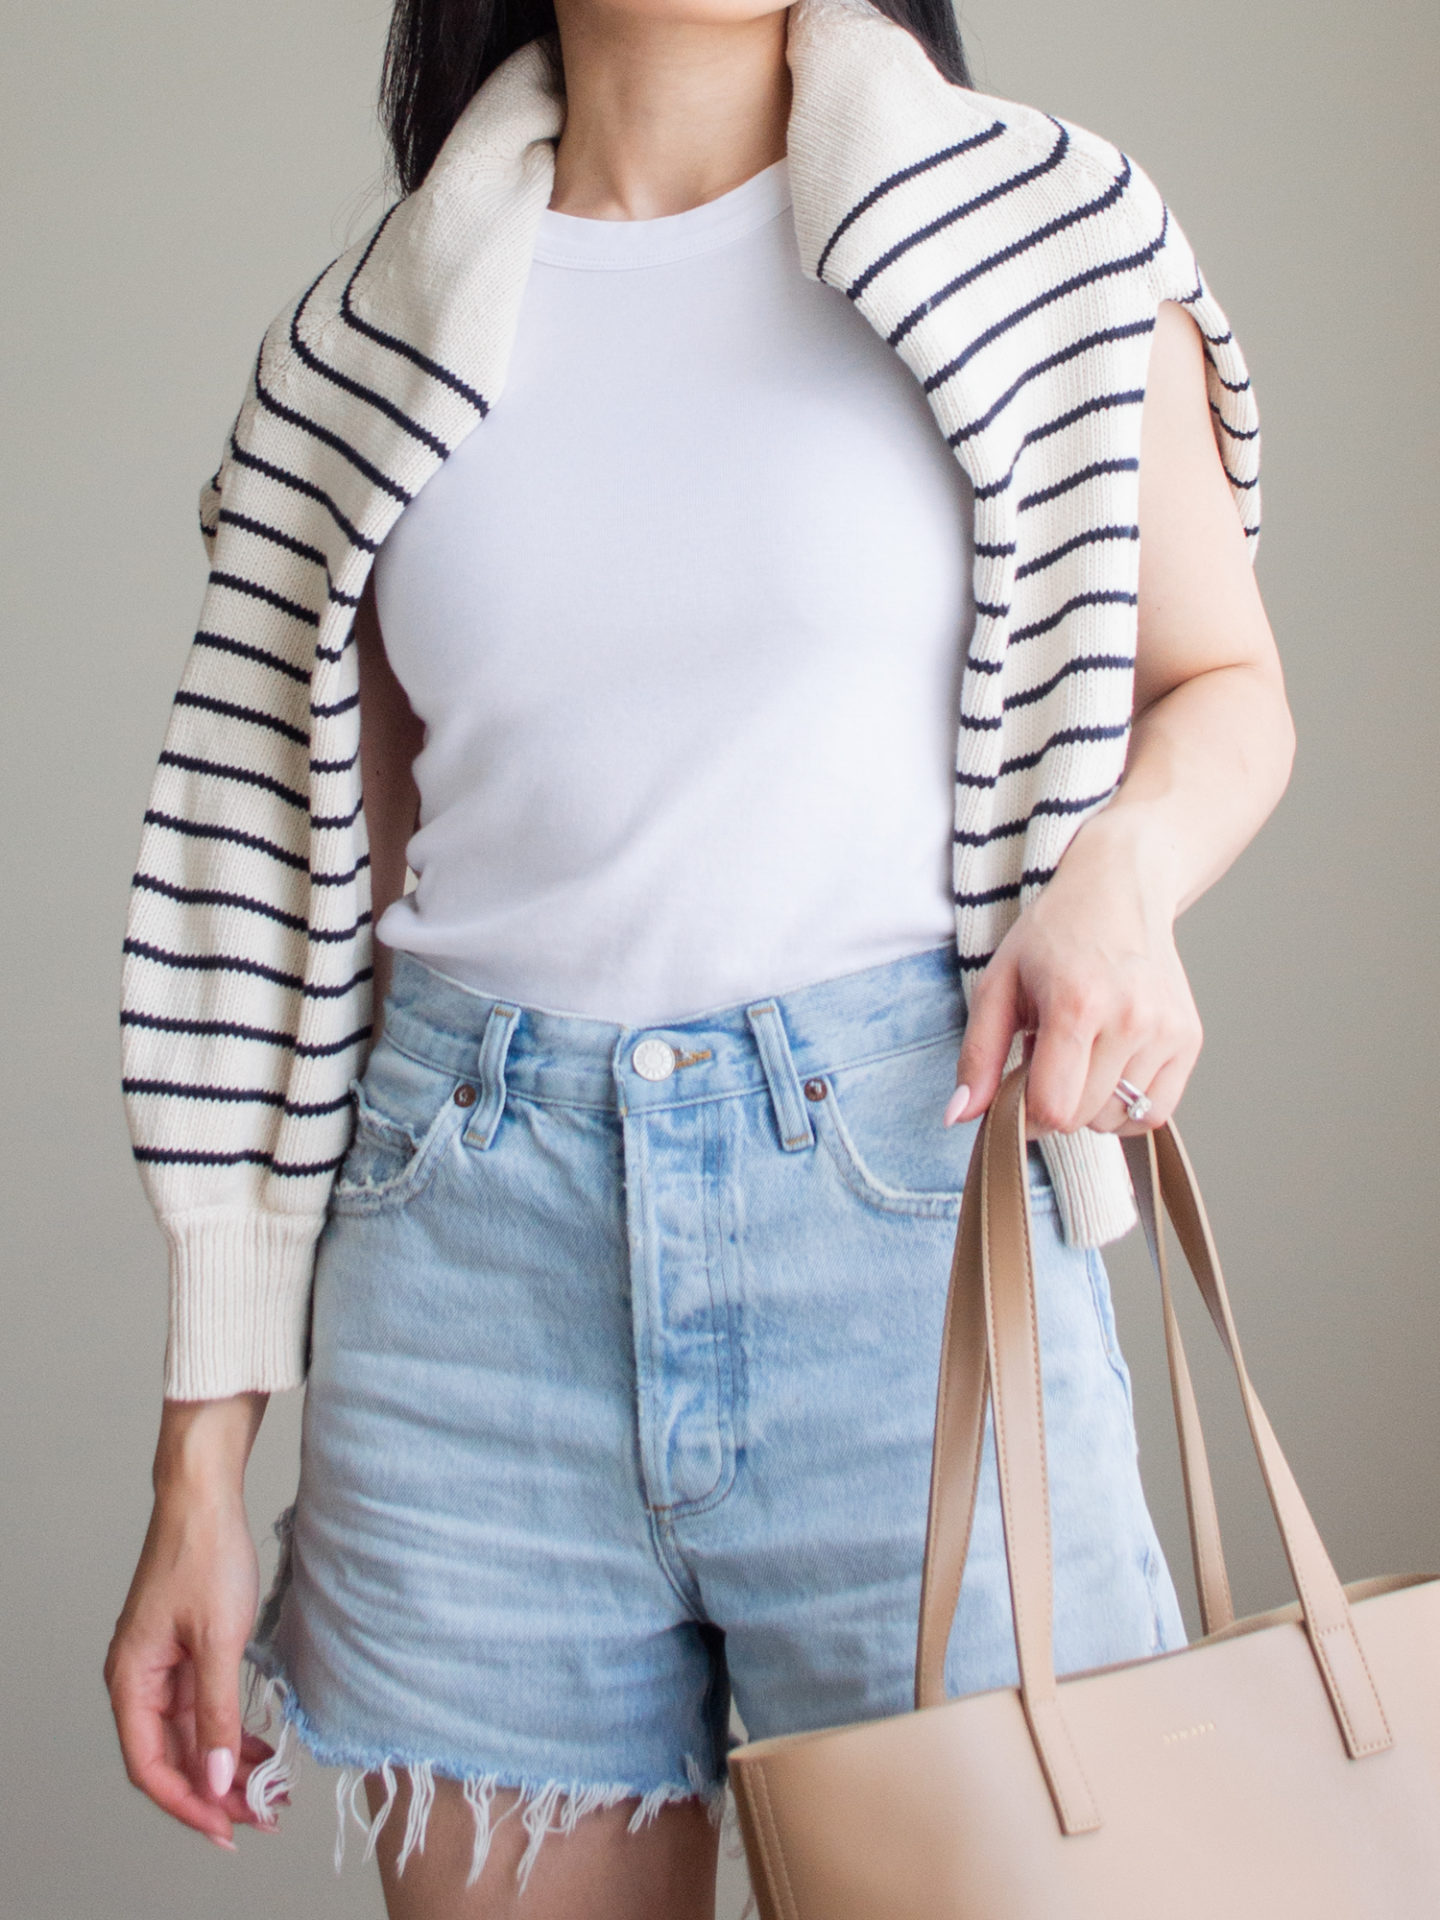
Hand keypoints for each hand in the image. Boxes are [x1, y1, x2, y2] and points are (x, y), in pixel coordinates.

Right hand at [104, 1483, 284, 1848]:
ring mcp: (162, 1665)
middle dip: (213, 1790)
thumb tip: (215, 1779)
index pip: (151, 1765)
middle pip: (171, 1755)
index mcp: (131, 1679)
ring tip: (266, 1790)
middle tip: (260, 1814)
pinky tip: (256, 1748)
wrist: (205, 1496)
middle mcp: (138, 1678)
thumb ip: (216, 1712)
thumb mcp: (219, 1639)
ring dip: (223, 1764)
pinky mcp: (185, 1650)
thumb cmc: (205, 1555)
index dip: (187, 1802)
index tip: (226, 1828)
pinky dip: (227, 1730)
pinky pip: (201, 1706)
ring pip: (190, 1734)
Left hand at [943, 813, 1202, 1137]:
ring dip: (1091, 1102)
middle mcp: (1131, 1020)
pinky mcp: (1189, 1038)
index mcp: (1077, 1005)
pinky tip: (1110, 1064)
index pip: (1054, 1108)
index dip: (1026, 1114)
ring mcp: (1167, 1030)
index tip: (1018, 1088)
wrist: (1120, 888)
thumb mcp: (999, 984)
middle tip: (1049, 1054)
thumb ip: (977, 1055)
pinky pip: (1155, 1112)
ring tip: (1082, 1050)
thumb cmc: (1054, 934)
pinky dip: (1127, 1104)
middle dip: (1056, 1102)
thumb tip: (958, 1117)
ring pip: (1119, 1119)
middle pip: (1084, 1119)